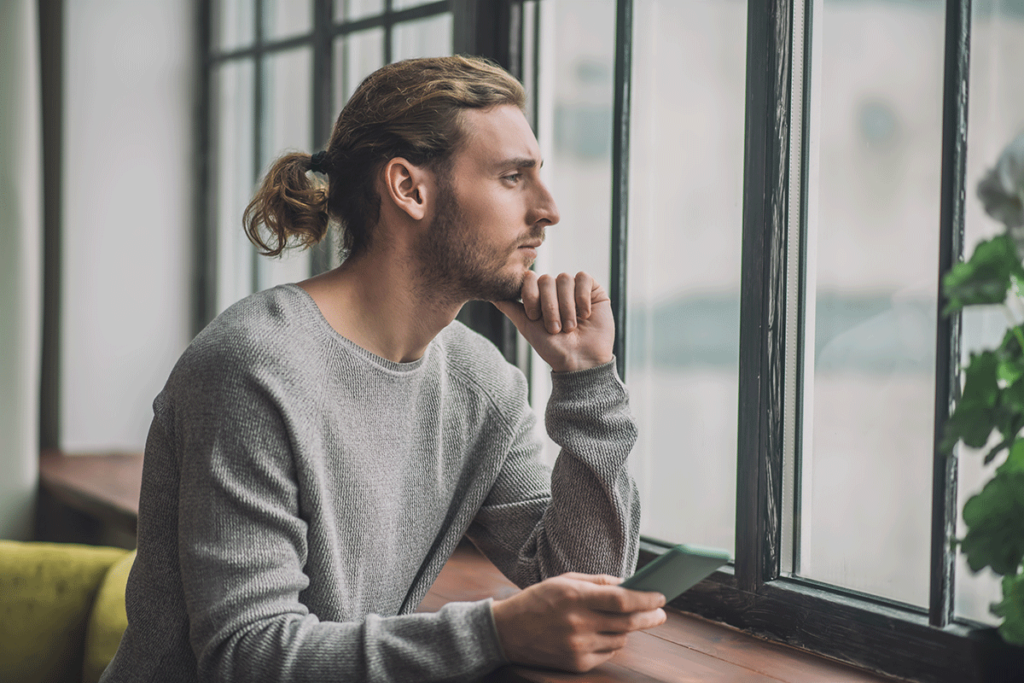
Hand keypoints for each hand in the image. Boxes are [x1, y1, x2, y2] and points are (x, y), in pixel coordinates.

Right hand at [490, 573, 666, 672]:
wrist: (507, 632)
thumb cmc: (539, 600)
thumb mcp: (565, 580)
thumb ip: (598, 582)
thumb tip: (628, 583)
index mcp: (576, 597)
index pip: (622, 599)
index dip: (646, 599)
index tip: (660, 596)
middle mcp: (578, 623)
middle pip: (627, 622)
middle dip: (649, 617)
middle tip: (660, 613)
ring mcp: (578, 646)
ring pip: (620, 640)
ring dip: (627, 630)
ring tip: (626, 621)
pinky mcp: (576, 664)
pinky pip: (606, 653)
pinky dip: (610, 643)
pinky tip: (604, 634)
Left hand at [493, 271, 613, 372]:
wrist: (580, 362)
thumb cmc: (553, 348)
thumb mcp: (527, 327)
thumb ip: (510, 308)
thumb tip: (491, 294)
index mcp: (539, 296)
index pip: (529, 278)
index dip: (530, 295)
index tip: (534, 317)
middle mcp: (556, 290)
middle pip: (547, 279)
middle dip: (549, 306)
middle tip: (554, 329)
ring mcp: (574, 288)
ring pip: (565, 279)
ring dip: (566, 306)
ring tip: (570, 328)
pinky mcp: (593, 290)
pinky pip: (584, 278)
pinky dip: (582, 297)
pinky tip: (584, 315)